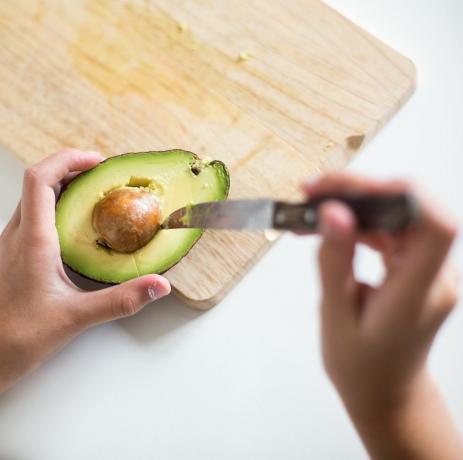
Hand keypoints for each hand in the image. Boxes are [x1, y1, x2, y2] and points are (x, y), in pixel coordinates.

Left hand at [0, 149, 170, 392]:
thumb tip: (159, 286)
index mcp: (33, 241)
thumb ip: (121, 300)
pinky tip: (76, 226)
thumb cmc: (17, 338)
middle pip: (38, 181)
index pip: (41, 180)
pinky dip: (56, 206)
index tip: (98, 162)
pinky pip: (33, 216)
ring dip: (63, 186)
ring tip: (94, 194)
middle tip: (103, 175)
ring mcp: (11, 244)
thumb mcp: (75, 318)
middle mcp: (17, 235)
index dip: (69, 160)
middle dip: (72, 169)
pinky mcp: (13, 254)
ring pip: (34, 198)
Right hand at [303, 174, 461, 458]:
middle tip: (312, 192)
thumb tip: (333, 212)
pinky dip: (357, 223)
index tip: (349, 188)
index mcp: (418, 294)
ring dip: (353, 205)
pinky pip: (388, 231)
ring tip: (308, 210)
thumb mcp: (336, 316)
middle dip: (360, 192)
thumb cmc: (360, 365)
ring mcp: (427, 270)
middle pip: (410, 210)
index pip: (434, 226)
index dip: (399, 193)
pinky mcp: (413, 267)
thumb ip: (335, 262)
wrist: (383, 390)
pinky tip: (326, 228)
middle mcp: (433, 276)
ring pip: (396, 215)